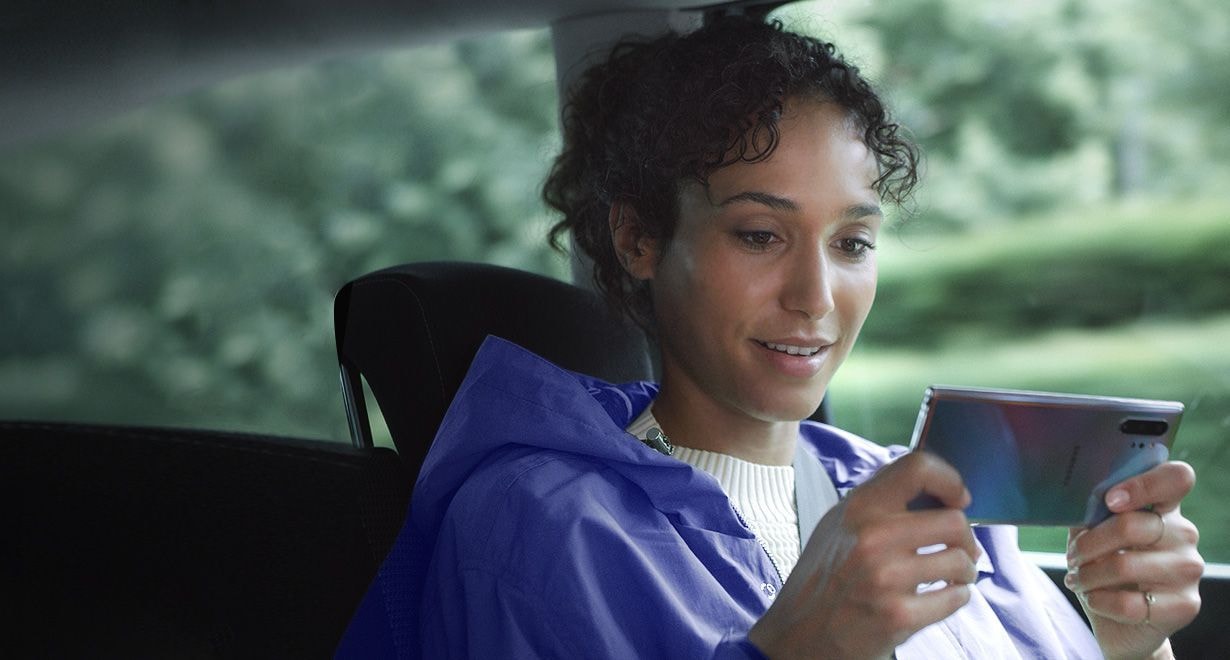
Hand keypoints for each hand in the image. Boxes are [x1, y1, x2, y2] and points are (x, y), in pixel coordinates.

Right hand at [749, 452, 979, 658]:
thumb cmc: (823, 578)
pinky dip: (956, 598)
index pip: (918, 468)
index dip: (950, 480)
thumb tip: (935, 488)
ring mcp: (886, 578)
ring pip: (961, 561)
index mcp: (858, 508)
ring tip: (950, 578)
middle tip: (959, 551)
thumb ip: (879, 503)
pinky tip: (939, 599)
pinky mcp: (899, 616)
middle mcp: (872, 538)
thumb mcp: (838, 525)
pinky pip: (956, 598)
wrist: (799, 635)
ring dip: (964, 571)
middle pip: (954, 521)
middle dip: (965, 539)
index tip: (957, 500)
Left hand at [1065, 461, 1202, 659]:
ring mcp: (1188, 570)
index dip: (1143, 484)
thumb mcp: (1093, 534)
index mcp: (1163, 508)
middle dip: (1089, 543)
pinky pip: (1130, 602)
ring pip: (1125, 565)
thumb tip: (1076, 497)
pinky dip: (1099, 601)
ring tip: (1077, 579)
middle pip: (1132, 525)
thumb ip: (1091, 513)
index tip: (1110, 500)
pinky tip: (1093, 599)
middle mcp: (1183, 534)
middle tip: (1072, 556)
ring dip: (1088, 574)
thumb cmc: (1105, 568)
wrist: (1121, 622)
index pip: (1176, 478)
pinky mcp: (1185, 605)